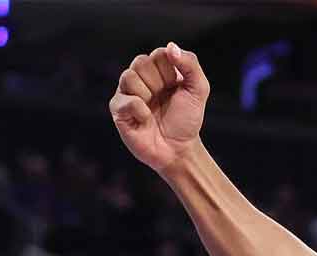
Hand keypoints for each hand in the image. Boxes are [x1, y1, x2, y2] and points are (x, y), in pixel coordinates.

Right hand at [109, 43, 209, 174]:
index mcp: (158, 70)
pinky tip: (147, 120)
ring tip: (154, 109)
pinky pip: (126, 100)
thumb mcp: (198, 89)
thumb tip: (170, 47)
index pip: (159, 53)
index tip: (177, 86)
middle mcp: (140, 78)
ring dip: (148, 94)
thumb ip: (190, 64)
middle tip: (165, 99)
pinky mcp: (118, 110)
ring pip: (129, 76)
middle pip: (141, 62)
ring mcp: (126, 92)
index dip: (171, 71)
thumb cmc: (187, 119)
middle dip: (159, 83)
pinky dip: (140, 110)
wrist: (179, 148)